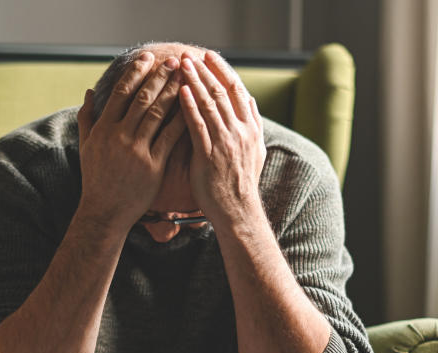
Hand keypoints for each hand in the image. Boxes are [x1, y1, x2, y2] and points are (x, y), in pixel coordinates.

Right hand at [76, 52, 186, 231]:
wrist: (105, 212)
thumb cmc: (96, 179)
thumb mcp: (86, 147)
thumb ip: (87, 118)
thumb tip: (90, 92)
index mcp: (103, 128)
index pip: (121, 92)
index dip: (136, 72)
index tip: (149, 58)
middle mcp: (119, 136)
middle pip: (142, 98)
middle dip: (160, 76)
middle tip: (175, 61)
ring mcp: (136, 150)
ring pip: (157, 114)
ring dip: (173, 93)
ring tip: (186, 78)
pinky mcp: (153, 165)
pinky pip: (170, 138)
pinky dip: (181, 120)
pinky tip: (192, 108)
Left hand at [178, 50, 266, 228]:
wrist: (238, 211)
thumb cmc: (241, 183)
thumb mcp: (256, 151)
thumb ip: (253, 124)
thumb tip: (249, 101)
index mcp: (251, 128)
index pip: (237, 90)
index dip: (222, 70)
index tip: (209, 56)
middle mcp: (240, 132)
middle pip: (221, 92)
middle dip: (204, 71)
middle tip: (189, 55)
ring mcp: (225, 143)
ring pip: (210, 104)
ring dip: (195, 82)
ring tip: (181, 66)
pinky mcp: (209, 155)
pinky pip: (198, 126)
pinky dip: (190, 107)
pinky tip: (180, 93)